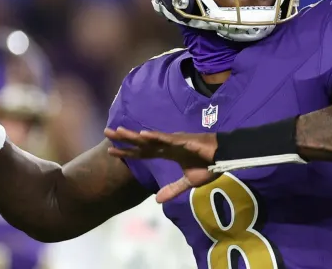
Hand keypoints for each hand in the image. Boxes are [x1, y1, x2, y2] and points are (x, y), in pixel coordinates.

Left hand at [104, 128, 219, 202]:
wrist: (225, 158)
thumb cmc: (209, 165)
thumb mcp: (188, 182)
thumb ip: (173, 189)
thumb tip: (157, 200)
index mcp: (167, 153)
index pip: (142, 153)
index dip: (126, 152)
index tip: (110, 150)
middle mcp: (167, 145)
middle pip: (141, 142)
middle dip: (123, 138)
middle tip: (105, 131)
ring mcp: (174, 141)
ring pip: (150, 138)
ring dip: (134, 135)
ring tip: (118, 131)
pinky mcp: (184, 140)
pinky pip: (167, 139)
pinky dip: (155, 137)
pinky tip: (143, 135)